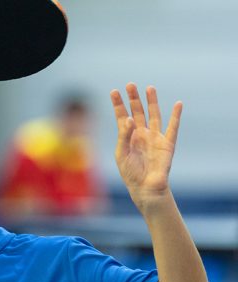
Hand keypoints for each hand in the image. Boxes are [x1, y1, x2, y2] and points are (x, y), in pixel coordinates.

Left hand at [110, 83, 181, 209]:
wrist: (145, 187)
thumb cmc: (130, 172)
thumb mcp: (122, 153)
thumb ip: (124, 135)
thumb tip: (129, 119)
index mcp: (128, 137)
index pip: (122, 116)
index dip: (118, 104)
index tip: (114, 91)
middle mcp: (141, 134)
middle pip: (137, 112)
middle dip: (133, 98)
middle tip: (130, 84)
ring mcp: (154, 137)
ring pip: (153, 115)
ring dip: (151, 102)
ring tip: (149, 88)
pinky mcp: (167, 144)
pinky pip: (173, 127)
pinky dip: (176, 116)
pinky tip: (178, 104)